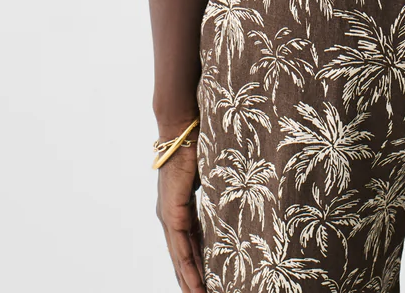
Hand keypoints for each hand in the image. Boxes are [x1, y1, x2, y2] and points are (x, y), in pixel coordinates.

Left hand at [155, 133, 205, 291]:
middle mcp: (170, 215)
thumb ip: (217, 190)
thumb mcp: (210, 175)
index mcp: (179, 207)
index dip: (196, 265)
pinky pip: (180, 247)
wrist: (182, 127)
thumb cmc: (197, 143)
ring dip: (189, 281)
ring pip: (179, 257)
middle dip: (191, 280)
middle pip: (181, 256)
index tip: (206, 282)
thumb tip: (236, 194)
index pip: (188, 244)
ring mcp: (168, 215)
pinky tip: (195, 284)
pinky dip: (188, 268)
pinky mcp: (171, 211)